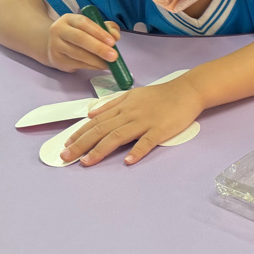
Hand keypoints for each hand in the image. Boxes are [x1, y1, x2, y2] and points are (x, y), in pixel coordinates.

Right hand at [45, 13, 120, 72]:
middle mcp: (59, 30)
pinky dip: (92, 66)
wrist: (58, 47)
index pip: (84, 23)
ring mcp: (56, 45)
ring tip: (110, 64)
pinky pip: (78, 64)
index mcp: (69, 19)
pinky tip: (101, 66)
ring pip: (78, 54)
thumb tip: (115, 36)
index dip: (99, 32)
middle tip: (114, 56)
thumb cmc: (81, 35)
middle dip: (99, 48)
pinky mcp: (57, 59)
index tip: (113, 42)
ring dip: (97, 60)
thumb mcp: (93, 27)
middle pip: (80, 38)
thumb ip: (107, 28)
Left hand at [60, 77, 204, 165]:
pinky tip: (128, 160)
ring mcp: (145, 122)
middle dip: (82, 144)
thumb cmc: (161, 94)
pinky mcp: (161, 129)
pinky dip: (137, 150)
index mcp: (122, 107)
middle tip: (66, 157)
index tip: (66, 145)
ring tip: (87, 162)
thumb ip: (111, 105)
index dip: (80, 134)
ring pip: (118, 136)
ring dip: (100, 150)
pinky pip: (147, 141)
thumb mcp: (132, 95)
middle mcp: (130, 114)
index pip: (96, 122)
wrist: (187, 91)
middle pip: (101, 130)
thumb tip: (91, 114)